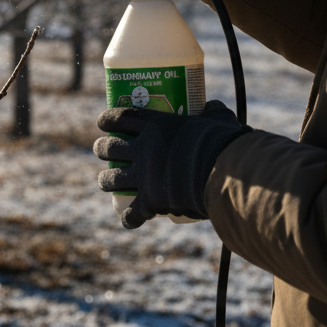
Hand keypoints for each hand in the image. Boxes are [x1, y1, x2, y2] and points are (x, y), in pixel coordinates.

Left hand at [94, 99, 250, 228]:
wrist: (225, 174)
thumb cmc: (223, 142)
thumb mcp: (218, 119)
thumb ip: (212, 111)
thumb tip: (212, 106)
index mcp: (155, 126)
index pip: (120, 117)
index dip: (106, 119)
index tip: (103, 123)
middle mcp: (143, 149)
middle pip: (109, 148)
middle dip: (101, 149)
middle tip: (102, 150)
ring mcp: (143, 176)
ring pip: (110, 179)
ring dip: (106, 180)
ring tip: (106, 181)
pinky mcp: (151, 201)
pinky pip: (132, 213)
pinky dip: (129, 218)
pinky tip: (129, 220)